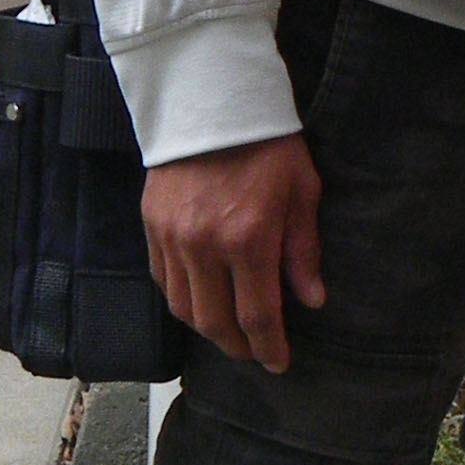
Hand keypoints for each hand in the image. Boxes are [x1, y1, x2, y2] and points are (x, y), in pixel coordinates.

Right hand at [143, 133, 323, 374]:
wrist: (212, 101)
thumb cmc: (268, 144)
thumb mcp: (303, 192)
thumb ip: (303, 251)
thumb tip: (311, 300)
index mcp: (249, 240)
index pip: (257, 316)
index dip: (268, 347)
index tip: (279, 363)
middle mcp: (205, 247)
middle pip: (215, 322)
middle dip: (237, 346)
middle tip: (254, 353)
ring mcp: (173, 238)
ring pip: (183, 307)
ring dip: (207, 328)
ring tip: (229, 332)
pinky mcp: (152, 225)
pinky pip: (162, 279)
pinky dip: (181, 299)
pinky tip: (200, 301)